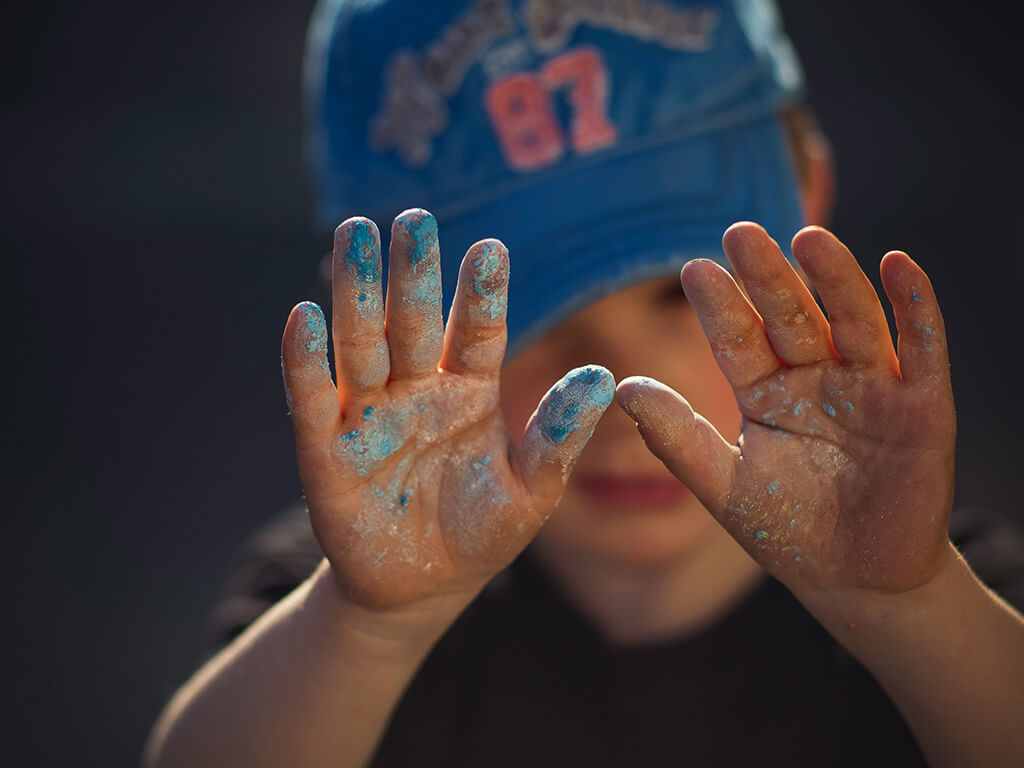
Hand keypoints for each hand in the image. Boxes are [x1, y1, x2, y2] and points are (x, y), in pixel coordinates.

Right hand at [280, 210, 613, 611]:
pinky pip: (312, 400)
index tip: (492, 248)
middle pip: (411, 322)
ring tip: (355, 235)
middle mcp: (416, 390)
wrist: (422, 588)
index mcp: (469, 391)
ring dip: (355, 292)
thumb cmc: (482, 532)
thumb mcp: (532, 490)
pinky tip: (303, 317)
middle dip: (412, 272)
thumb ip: (558, 437)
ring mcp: (368, 416)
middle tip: (412, 219)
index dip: (482, 293)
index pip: (476, 332)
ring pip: (360, 344)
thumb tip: (604, 378)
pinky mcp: (325, 452)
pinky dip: (306, 362)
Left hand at [617, 223, 954, 596]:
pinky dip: (915, 308)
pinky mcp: (922, 406)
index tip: (694, 270)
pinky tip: (897, 266)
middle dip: (768, 277)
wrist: (856, 582)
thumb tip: (622, 385)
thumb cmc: (787, 531)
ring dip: (834, 279)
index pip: (739, 340)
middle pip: (792, 317)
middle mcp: (816, 379)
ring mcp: (870, 388)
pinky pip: (921, 349)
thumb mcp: (725, 487)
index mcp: (766, 393)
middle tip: (740, 233)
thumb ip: (677, 438)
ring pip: (852, 320)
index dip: (720, 307)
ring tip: (808, 238)